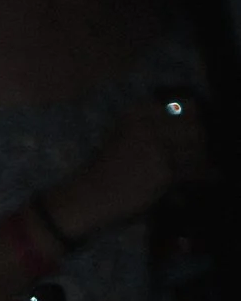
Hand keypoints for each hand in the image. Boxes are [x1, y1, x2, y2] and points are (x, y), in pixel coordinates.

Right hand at [50, 92, 213, 243]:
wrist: (90, 195)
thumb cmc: (103, 168)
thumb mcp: (121, 135)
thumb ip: (149, 125)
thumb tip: (188, 122)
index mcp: (137, 113)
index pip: (183, 105)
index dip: (194, 115)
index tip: (195, 125)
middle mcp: (149, 126)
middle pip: (194, 124)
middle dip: (200, 137)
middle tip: (198, 148)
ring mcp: (158, 148)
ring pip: (198, 147)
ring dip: (202, 156)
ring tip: (200, 163)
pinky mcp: (166, 171)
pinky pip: (195, 170)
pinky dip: (206, 175)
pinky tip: (211, 177)